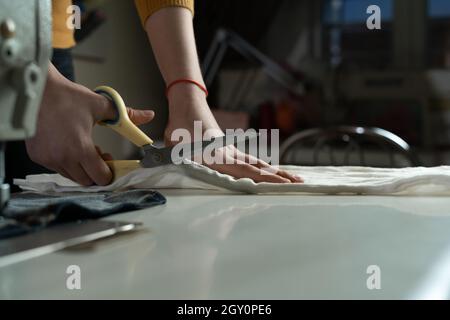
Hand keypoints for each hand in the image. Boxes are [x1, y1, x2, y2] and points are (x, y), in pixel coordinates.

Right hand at [25, 64, 154, 185]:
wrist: (38, 90)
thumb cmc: (68, 97)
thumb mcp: (101, 105)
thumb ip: (127, 115)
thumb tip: (149, 116)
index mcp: (80, 148)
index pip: (100, 177)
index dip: (108, 172)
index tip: (110, 160)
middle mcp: (63, 158)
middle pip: (86, 181)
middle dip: (95, 171)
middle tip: (98, 153)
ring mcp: (47, 159)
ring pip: (71, 176)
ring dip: (80, 168)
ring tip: (82, 147)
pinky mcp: (37, 156)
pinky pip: (56, 168)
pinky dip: (65, 162)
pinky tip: (67, 146)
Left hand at [164, 85, 302, 182]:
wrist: (188, 104)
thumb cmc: (180, 125)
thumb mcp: (175, 144)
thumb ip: (178, 159)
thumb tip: (175, 168)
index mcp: (219, 156)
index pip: (247, 171)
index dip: (265, 179)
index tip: (283, 184)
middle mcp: (230, 155)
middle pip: (259, 168)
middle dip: (280, 177)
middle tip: (300, 183)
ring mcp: (232, 152)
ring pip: (258, 164)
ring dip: (276, 172)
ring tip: (294, 178)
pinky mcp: (230, 149)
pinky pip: (251, 161)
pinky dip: (265, 168)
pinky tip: (272, 172)